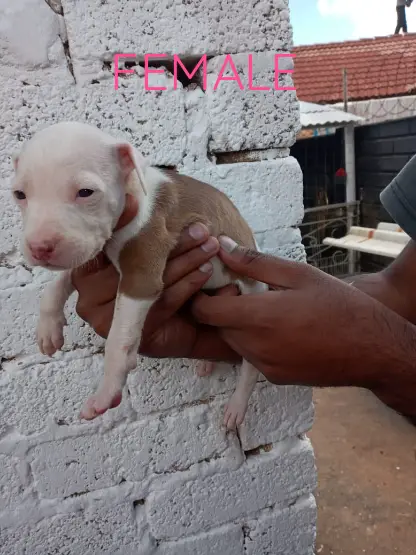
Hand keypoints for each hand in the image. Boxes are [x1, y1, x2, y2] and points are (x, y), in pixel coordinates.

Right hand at [72, 199, 239, 361]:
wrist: (189, 326)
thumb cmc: (167, 277)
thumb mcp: (154, 246)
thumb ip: (140, 227)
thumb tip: (130, 197)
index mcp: (86, 268)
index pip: (107, 243)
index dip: (128, 224)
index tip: (145, 204)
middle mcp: (87, 294)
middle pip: (129, 263)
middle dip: (171, 244)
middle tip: (202, 229)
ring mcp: (103, 318)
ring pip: (147, 282)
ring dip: (185, 261)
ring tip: (210, 246)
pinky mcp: (128, 333)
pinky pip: (159, 303)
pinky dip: (187, 284)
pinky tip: (206, 270)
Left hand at [192, 236, 415, 393]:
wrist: (372, 349)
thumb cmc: (338, 305)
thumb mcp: (297, 274)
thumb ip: (254, 263)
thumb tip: (222, 249)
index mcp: (258, 317)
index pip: (204, 310)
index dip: (204, 295)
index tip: (224, 282)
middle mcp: (255, 346)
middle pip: (217, 326)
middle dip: (224, 308)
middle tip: (249, 292)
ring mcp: (264, 365)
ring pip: (232, 342)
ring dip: (239, 325)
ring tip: (268, 309)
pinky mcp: (274, 377)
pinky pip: (250, 356)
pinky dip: (254, 341)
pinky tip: (280, 329)